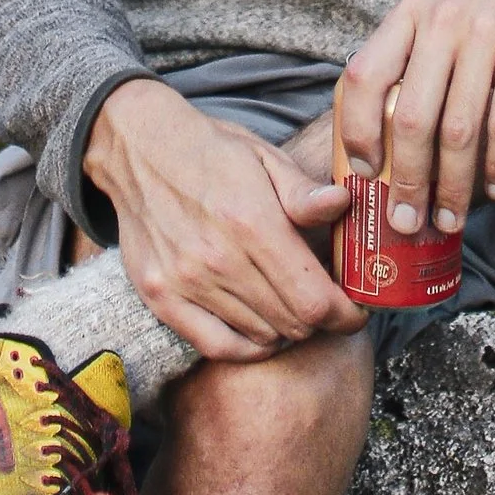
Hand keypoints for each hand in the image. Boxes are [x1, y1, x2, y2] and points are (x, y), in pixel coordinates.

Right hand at [84, 80, 361, 362]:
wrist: (138, 149)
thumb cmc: (210, 151)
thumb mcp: (265, 158)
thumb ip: (304, 193)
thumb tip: (344, 204)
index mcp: (252, 222)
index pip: (315, 300)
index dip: (345, 315)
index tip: (355, 311)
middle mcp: (218, 260)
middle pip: (293, 323)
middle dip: (322, 319)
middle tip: (327, 302)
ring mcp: (186, 283)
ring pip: (261, 336)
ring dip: (287, 327)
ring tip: (292, 304)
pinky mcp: (161, 297)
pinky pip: (218, 346)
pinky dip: (249, 346)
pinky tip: (261, 328)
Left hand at [335, 0, 494, 233]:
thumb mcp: (452, 4)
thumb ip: (423, 53)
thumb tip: (396, 131)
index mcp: (412, 11)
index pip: (359, 78)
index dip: (354, 134)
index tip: (361, 176)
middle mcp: (441, 19)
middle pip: (407, 118)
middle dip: (405, 182)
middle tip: (408, 223)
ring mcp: (486, 30)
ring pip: (457, 129)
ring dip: (454, 187)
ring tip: (453, 218)